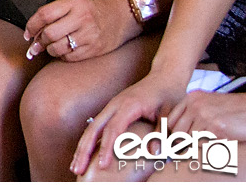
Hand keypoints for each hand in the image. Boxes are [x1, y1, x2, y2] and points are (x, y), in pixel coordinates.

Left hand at [25, 0, 138, 61]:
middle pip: (49, 33)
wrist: (123, 14)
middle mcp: (82, 18)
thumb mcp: (74, 0)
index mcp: (74, 3)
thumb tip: (33, 30)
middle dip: (38, 41)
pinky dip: (62, 56)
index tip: (27, 33)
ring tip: (50, 47)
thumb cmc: (94, 7)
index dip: (31, 25)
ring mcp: (90, 35)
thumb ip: (55, 11)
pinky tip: (63, 51)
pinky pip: (70, 57)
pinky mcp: (95, 49)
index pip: (44, 15)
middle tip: (36, 43)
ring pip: (58, 48)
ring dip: (49, 50)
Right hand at [72, 71, 187, 174]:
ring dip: (82, 147)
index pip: (113, 129)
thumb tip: (155, 153)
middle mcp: (114, 105)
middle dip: (84, 149)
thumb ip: (162, 132)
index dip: (107, 148)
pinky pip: (95, 127)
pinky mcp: (112, 111)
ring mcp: (111, 107)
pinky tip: (84, 155)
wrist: (164, 77)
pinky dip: (88, 141)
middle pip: (93, 128)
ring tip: (75, 167)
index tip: (103, 165)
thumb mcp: (170, 113)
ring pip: (91, 128)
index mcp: (128, 105)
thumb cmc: (169, 95)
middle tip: (77, 169)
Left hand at [166, 90, 245, 141]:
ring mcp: (205, 115)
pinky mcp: (217, 127)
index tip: (179, 141)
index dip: (174, 134)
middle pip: (178, 132)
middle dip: (185, 142)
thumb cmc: (232, 109)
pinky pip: (206, 144)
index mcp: (191, 98)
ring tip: (213, 139)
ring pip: (191, 140)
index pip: (170, 121)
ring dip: (201, 144)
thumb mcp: (208, 104)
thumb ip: (192, 114)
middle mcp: (195, 105)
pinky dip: (211, 146)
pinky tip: (220, 140)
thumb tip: (176, 134)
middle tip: (196, 144)